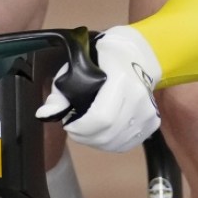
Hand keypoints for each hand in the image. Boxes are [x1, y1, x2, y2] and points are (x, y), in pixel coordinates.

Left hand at [38, 25, 161, 152]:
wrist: (140, 54)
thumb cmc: (106, 57)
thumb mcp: (79, 65)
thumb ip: (61, 91)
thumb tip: (45, 114)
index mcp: (121, 80)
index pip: (101, 118)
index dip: (81, 129)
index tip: (70, 125)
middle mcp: (138, 97)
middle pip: (108, 134)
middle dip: (85, 137)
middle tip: (76, 128)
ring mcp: (147, 110)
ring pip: (117, 143)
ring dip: (97, 141)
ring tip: (88, 129)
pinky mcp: (152, 121)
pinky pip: (127, 143)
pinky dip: (111, 143)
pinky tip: (103, 132)